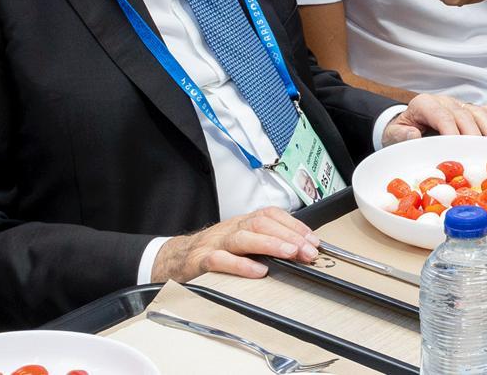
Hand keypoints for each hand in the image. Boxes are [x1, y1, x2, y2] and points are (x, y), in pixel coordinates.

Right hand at [150, 207, 319, 282]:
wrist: (173, 258)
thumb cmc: (212, 251)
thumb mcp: (239, 242)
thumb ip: (264, 244)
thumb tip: (300, 251)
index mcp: (241, 223)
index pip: (270, 215)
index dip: (294, 225)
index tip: (313, 240)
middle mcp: (229, 228)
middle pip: (260, 223)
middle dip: (288, 236)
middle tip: (308, 251)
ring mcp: (214, 243)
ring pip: (243, 237)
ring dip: (270, 244)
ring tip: (290, 254)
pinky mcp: (200, 260)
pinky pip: (220, 260)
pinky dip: (240, 265)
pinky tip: (258, 271)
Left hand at [383, 93, 486, 144]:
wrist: (405, 125)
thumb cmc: (402, 131)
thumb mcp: (394, 134)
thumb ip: (401, 134)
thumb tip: (413, 134)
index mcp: (425, 104)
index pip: (441, 115)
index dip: (451, 130)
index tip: (458, 146)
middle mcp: (444, 101)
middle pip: (463, 115)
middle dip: (473, 135)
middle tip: (481, 153)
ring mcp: (459, 105)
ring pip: (479, 113)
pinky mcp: (470, 111)